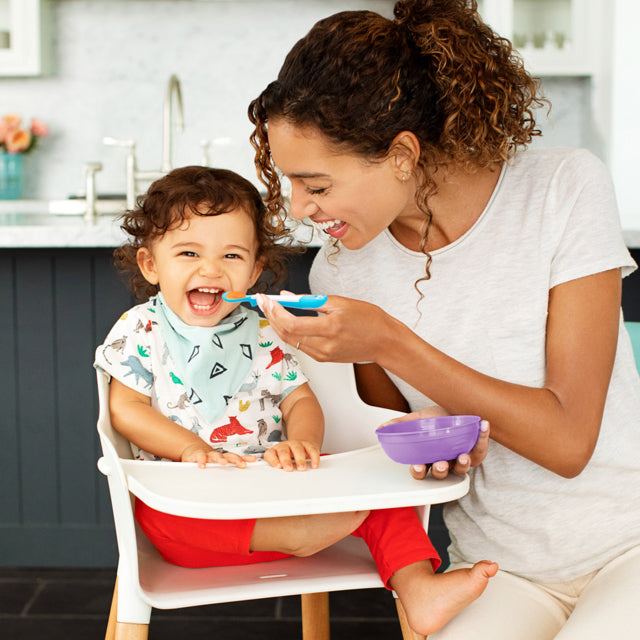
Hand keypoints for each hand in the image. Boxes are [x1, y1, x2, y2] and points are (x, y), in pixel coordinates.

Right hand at [181, 443, 255, 468]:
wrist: (193, 450)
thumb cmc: (208, 459)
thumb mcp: (218, 465)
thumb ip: (228, 470)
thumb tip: (242, 479)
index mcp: (224, 458)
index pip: (237, 458)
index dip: (245, 458)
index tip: (253, 460)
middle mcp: (218, 455)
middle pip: (229, 456)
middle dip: (237, 459)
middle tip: (242, 464)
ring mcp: (208, 455)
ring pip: (215, 455)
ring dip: (220, 458)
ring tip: (224, 463)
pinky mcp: (197, 455)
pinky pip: (200, 457)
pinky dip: (201, 461)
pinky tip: (203, 465)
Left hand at [256, 293, 391, 362]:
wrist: (384, 342)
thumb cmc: (369, 320)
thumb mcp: (340, 302)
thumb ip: (311, 300)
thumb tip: (288, 296)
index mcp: (330, 328)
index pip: (291, 323)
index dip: (274, 311)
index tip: (266, 300)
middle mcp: (325, 345)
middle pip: (286, 334)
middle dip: (271, 317)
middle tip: (263, 302)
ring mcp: (323, 355)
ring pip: (290, 340)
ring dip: (277, 325)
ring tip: (271, 309)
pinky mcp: (323, 358)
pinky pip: (300, 345)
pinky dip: (290, 332)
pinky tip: (286, 321)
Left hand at [264, 440, 320, 471]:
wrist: (301, 445)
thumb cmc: (288, 456)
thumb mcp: (280, 461)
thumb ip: (279, 468)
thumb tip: (278, 477)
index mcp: (276, 451)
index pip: (271, 453)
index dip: (273, 460)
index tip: (278, 467)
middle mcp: (285, 446)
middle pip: (283, 451)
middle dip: (286, 460)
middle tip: (288, 469)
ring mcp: (297, 444)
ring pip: (297, 449)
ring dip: (300, 459)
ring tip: (301, 468)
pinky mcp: (308, 445)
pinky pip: (311, 450)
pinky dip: (313, 458)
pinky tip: (314, 465)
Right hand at [379, 407, 489, 479]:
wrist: (456, 407)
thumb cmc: (437, 417)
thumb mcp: (417, 419)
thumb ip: (400, 424)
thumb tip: (382, 427)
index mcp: (427, 456)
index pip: (420, 471)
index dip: (418, 472)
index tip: (418, 466)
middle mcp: (443, 460)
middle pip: (440, 474)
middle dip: (440, 471)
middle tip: (440, 464)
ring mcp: (459, 458)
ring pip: (461, 469)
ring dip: (462, 463)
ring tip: (463, 454)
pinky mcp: (476, 453)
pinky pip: (480, 451)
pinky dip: (482, 438)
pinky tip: (482, 426)